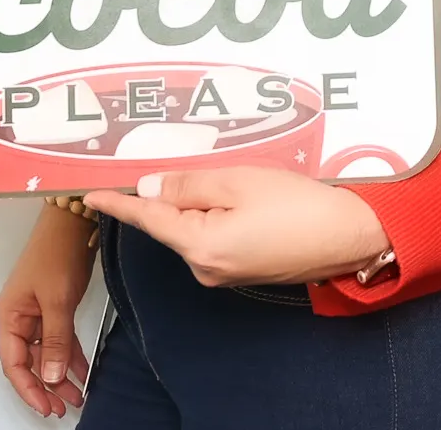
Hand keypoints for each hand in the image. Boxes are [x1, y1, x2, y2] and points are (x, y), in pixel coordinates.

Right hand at [0, 204, 95, 418]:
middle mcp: (20, 318)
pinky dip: (70, 356)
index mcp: (10, 317)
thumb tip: (52, 376)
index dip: (29, 388)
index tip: (45, 406)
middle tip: (63, 407)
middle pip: (30, 362)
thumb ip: (55, 339)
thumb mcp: (57, 300)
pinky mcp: (55, 306)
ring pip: (47, 353)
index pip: (14, 363)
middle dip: (46, 386)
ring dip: (60, 375)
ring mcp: (38, 312)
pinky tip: (82, 372)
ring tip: (76, 397)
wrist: (73, 220)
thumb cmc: (57, 252)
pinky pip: (60, 339)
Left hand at [81, 166, 391, 287]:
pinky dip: (223, 216)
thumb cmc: (300, 207)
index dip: (119, 204)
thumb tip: (149, 186)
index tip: (89, 196)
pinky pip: (218, 237)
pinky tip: (253, 201)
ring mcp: (226, 274)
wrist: (351, 236)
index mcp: (200, 246)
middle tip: (210, 167)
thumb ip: (189, 184)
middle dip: (183, 192)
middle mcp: (206, 267)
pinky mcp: (244, 271)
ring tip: (246, 183)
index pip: (149, 219)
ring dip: (209, 202)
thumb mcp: (240, 182)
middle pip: (176, 221)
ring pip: (198, 227)